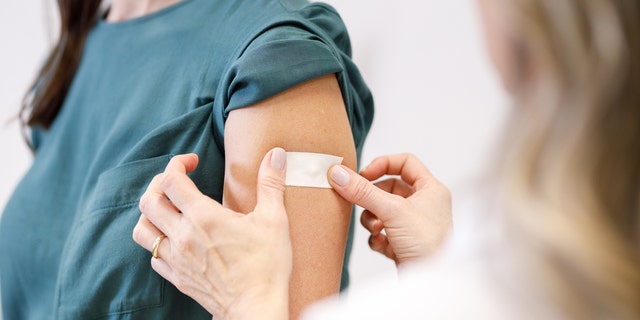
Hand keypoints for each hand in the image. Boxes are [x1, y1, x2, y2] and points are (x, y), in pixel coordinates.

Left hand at [133, 148, 291, 318]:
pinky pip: (153, 255)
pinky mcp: (177, 278)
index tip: (193, 162)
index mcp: (203, 217)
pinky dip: (158, 242)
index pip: (171, 180)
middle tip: (178, 181)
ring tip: (169, 208)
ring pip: (142, 230)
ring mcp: (176, 259)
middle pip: (149, 201)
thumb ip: (271, 184)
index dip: (177, 164)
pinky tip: (176, 239)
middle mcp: (183, 236)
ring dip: (151, 213)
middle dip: (159, 183)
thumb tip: (275, 155)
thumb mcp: (274, 220)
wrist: (257, 309)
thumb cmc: (267, 266)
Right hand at [328, 154, 451, 264]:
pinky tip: (381, 244)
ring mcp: (414, 225)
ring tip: (376, 229)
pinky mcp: (404, 244)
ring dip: (372, 220)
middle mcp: (425, 205)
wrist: (432, 283)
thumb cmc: (428, 244)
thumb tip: (338, 174)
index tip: (363, 175)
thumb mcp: (392, 210)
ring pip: (382, 212)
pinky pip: (383, 233)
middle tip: (361, 203)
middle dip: (372, 199)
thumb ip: (363, 191)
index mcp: (431, 189)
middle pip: (389, 189)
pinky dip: (377, 238)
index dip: (383, 164)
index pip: (405, 163)